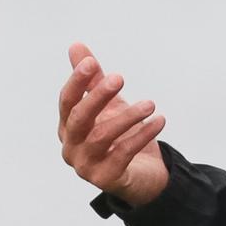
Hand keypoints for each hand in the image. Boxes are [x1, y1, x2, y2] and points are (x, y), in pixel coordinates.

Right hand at [58, 41, 167, 206]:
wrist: (142, 175)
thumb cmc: (120, 137)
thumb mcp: (108, 104)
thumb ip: (92, 79)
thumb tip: (76, 46)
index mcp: (68, 127)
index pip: (67, 101)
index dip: (76, 82)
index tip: (90, 62)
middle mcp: (71, 147)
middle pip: (79, 119)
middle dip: (98, 97)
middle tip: (120, 78)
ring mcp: (86, 165)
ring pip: (101, 137)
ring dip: (127, 117)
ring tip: (150, 103)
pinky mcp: (106, 179)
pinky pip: (123, 154)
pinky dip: (141, 135)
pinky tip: (158, 121)